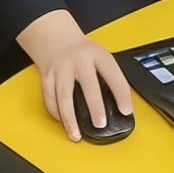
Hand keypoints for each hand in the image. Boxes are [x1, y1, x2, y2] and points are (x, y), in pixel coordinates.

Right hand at [16, 9, 133, 141]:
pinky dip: (56, 114)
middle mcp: (79, 61)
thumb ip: (109, 78)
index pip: (113, 76)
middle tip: (100, 124)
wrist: (56, 38)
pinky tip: (63, 123)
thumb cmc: (83, 53)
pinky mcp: (47, 77)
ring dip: (70, 118)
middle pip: (88, 85)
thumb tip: (121, 107)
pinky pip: (50, 99)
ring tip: (76, 134)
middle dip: (95, 107)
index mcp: (97, 56)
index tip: (126, 111)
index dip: (122, 95)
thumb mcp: (101, 57)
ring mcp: (61, 69)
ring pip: (64, 96)